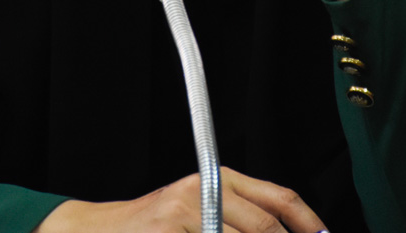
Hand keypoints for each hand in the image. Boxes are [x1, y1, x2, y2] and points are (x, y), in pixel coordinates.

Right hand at [34, 166, 326, 232]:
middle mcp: (203, 190)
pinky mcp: (169, 232)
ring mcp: (184, 213)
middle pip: (265, 227)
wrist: (95, 230)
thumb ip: (236, 217)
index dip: (309, 223)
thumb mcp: (197, 210)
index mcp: (217, 178)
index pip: (277, 197)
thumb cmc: (151, 226)